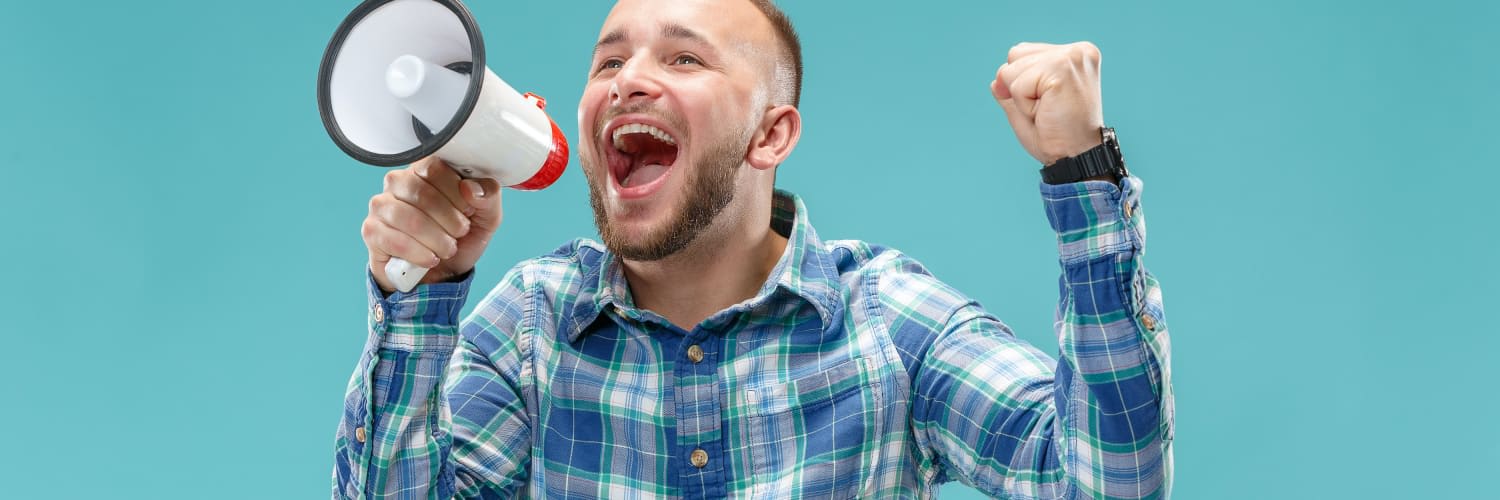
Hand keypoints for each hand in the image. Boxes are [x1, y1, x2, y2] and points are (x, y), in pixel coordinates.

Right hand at [362, 157, 502, 292]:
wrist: (442, 273)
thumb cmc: (460, 237)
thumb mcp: (486, 217)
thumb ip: (488, 196)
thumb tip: (471, 188)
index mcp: (425, 170)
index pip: (435, 168)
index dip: (456, 193)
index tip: (468, 211)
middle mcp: (398, 182)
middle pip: (421, 193)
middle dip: (450, 220)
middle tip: (460, 233)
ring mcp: (381, 206)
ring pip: (409, 219)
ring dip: (436, 240)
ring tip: (447, 249)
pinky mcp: (372, 231)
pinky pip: (393, 240)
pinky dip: (419, 253)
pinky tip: (430, 259)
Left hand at [990, 41, 1104, 165]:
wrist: (1075, 158)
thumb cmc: (1057, 136)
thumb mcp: (1028, 106)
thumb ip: (1012, 87)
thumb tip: (996, 81)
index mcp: (1075, 53)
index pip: (1022, 51)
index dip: (1021, 82)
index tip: (1048, 103)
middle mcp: (1078, 51)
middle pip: (1014, 54)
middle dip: (1019, 88)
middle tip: (1048, 109)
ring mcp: (1072, 58)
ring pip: (1012, 70)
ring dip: (1021, 98)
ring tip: (1047, 111)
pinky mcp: (1063, 71)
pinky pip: (1017, 86)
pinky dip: (1024, 106)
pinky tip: (1047, 113)